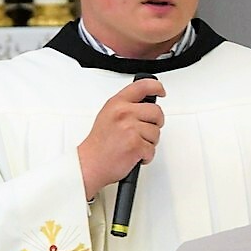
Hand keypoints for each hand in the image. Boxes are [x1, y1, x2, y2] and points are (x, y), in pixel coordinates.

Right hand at [78, 78, 164, 198]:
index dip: (156, 87)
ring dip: (149, 142)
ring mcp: (130, 128)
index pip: (142, 86)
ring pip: (156, 132)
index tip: (161, 92)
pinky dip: (146, 156)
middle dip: (155, 123)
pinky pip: (152, 149)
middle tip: (145, 131)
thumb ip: (126, 106)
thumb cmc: (99, 144)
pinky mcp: (135, 145)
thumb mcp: (108, 115)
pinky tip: (134, 155)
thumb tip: (145, 104)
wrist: (90, 164)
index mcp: (117, 103)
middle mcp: (124, 113)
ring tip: (134, 145)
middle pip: (156, 112)